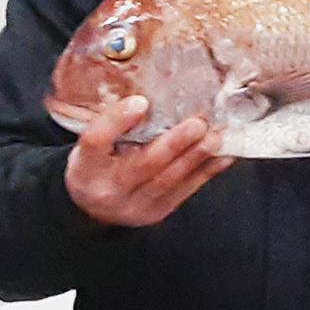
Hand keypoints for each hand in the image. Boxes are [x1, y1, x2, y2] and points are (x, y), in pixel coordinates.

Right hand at [65, 95, 232, 227]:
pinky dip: (206, 172)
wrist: (91, 210)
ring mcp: (134, 206)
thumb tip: (149, 97)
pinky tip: (223, 156)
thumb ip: (114, 123)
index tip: (140, 102)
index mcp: (86, 164)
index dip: (117, 121)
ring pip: (168, 180)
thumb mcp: (93, 144)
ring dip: (196, 157)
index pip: (97, 140)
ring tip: (215, 138)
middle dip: (174, 143)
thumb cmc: (96, 165)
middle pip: (142, 164)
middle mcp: (108, 189)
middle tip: (198, 124)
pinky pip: (184, 191)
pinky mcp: (157, 212)